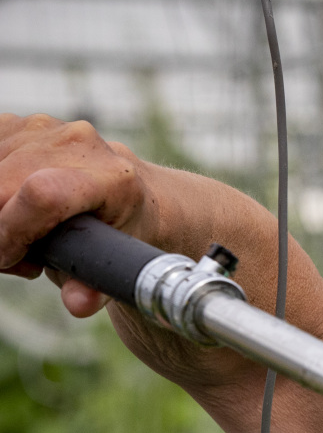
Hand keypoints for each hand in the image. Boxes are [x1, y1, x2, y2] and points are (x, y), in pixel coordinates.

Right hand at [0, 112, 322, 392]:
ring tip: (29, 246)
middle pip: (4, 179)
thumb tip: (77, 301)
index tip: (10, 261)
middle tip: (22, 263)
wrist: (193, 224)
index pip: (42, 192)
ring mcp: (61, 133)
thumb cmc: (178, 259)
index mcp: (123, 181)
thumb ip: (114, 288)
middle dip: (1, 226)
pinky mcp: (36, 132)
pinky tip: (18, 218)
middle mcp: (89, 146)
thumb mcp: (151, 282)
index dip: (10, 229)